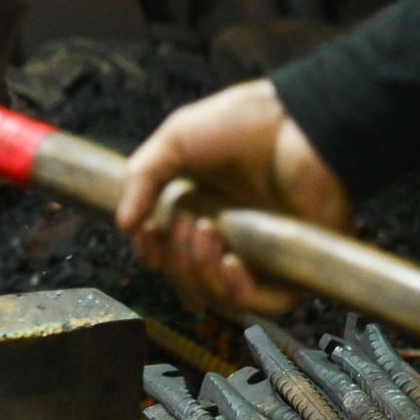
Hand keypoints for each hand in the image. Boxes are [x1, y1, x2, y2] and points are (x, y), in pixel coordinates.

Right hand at [116, 78, 351, 318]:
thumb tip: (123, 225)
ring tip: (204, 230)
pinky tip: (229, 262)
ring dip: (201, 272)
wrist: (294, 116)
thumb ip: (142, 178)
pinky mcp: (295, 261)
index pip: (169, 257)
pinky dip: (240, 291)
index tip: (145, 231)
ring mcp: (262, 252)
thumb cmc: (243, 121)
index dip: (152, 253)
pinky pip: (268, 302)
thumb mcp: (175, 141)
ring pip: (223, 298)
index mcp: (201, 212)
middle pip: (190, 283)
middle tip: (178, 226)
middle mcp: (231, 237)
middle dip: (174, 262)